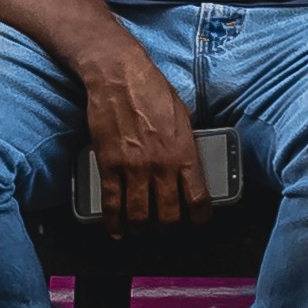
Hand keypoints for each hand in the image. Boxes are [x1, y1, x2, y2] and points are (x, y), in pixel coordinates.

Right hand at [74, 35, 201, 242]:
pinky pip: (112, 203)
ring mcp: (133, 168)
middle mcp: (161, 166)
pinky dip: (114, 222)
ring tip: (141, 230)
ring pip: (139, 214)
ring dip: (140, 228)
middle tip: (165, 228)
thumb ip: (186, 145)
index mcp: (185, 153)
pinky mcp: (109, 165)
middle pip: (168, 214)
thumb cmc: (154, 91)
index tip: (197, 221)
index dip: (199, 217)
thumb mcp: (183, 118)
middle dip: (168, 227)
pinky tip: (117, 230)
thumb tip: (188, 164)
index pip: (197, 198)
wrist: (120, 77)